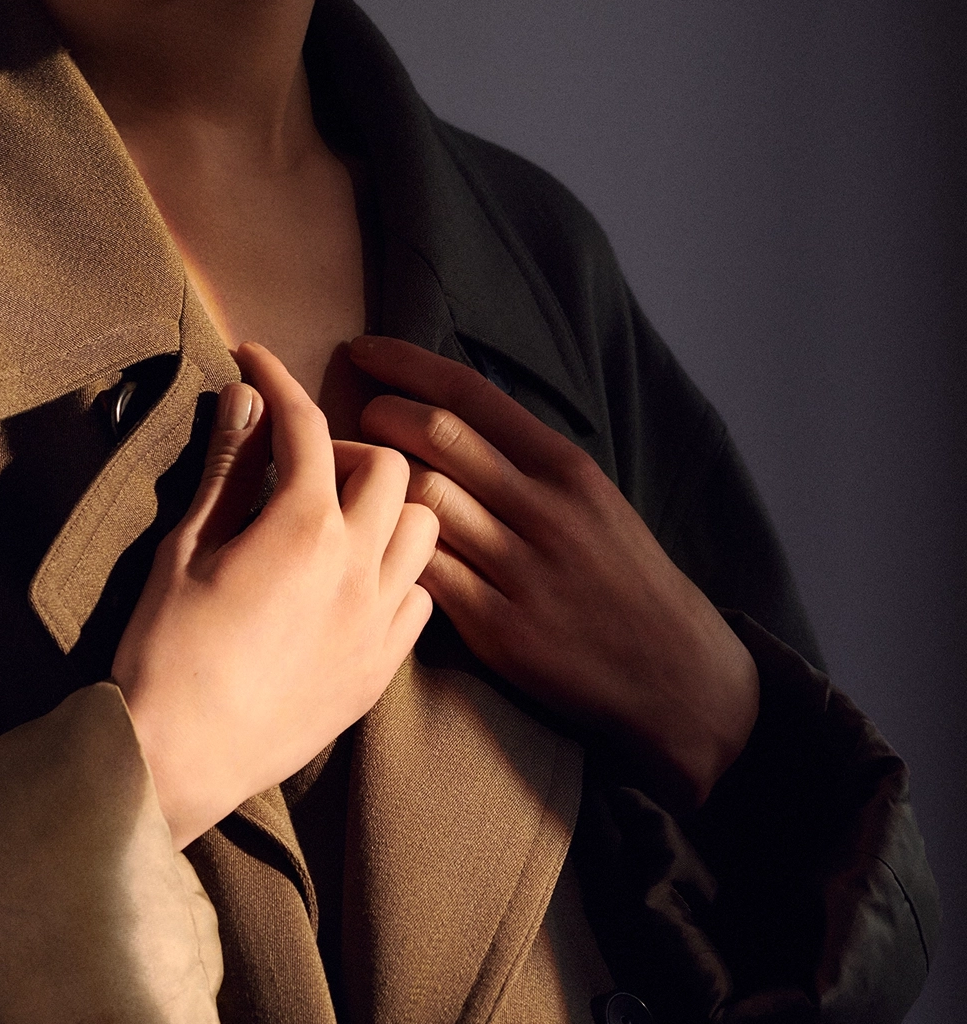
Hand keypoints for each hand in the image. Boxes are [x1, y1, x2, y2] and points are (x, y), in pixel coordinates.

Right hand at [112, 342, 438, 849]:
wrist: (177, 759)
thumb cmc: (166, 648)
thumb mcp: (185, 547)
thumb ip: (226, 468)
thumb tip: (244, 398)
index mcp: (303, 527)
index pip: (307, 425)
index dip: (280, 381)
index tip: (256, 360)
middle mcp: (358, 566)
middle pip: (390, 469)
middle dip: (346, 448)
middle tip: (299, 462)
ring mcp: (377, 622)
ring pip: (423, 531)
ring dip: (388, 509)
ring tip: (339, 519)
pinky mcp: (380, 671)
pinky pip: (421, 600)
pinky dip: (397, 575)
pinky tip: (354, 582)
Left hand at [351, 335, 759, 809]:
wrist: (676, 674)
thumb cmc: (620, 576)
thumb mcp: (591, 498)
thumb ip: (523, 458)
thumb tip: (442, 409)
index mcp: (566, 467)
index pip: (471, 393)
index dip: (407, 363)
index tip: (362, 349)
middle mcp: (545, 510)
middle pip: (437, 437)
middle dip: (379, 417)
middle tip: (352, 420)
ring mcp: (523, 570)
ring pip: (423, 501)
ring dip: (372, 483)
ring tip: (348, 478)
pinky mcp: (501, 630)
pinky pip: (424, 573)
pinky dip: (391, 551)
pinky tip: (371, 545)